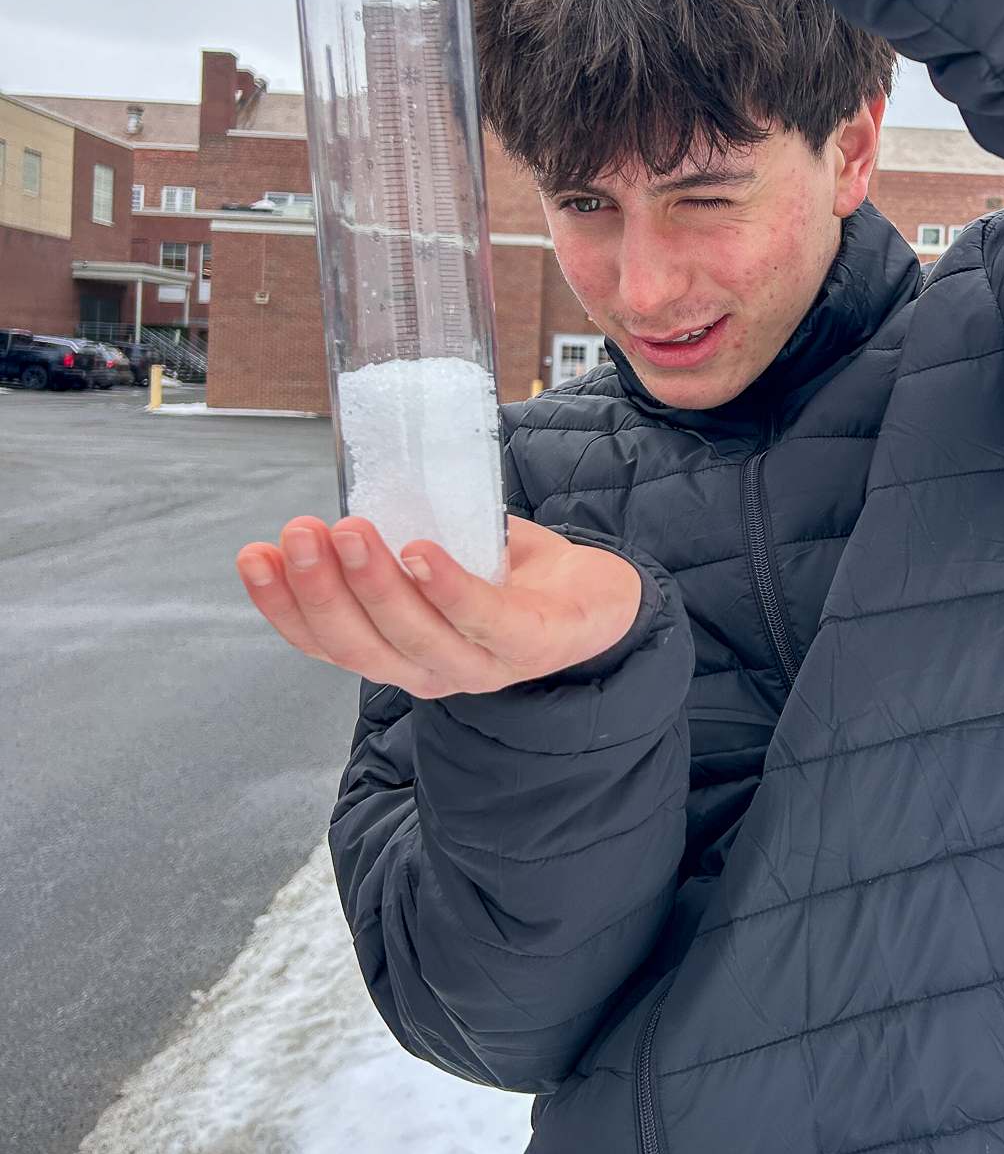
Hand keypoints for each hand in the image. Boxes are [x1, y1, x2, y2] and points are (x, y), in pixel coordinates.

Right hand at [236, 513, 643, 699]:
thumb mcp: (438, 551)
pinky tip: (423, 554)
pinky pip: (486, 621)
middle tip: (300, 532)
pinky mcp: (536, 645)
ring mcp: (485, 665)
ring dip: (377, 585)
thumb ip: (390, 534)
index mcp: (400, 652)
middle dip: (322, 590)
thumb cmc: (509, 574)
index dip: (285, 606)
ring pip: (417, 638)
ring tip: (353, 531)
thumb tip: (342, 483)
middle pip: (362, 645)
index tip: (253, 556)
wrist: (600, 594)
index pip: (327, 643)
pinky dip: (450, 589)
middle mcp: (433, 671)